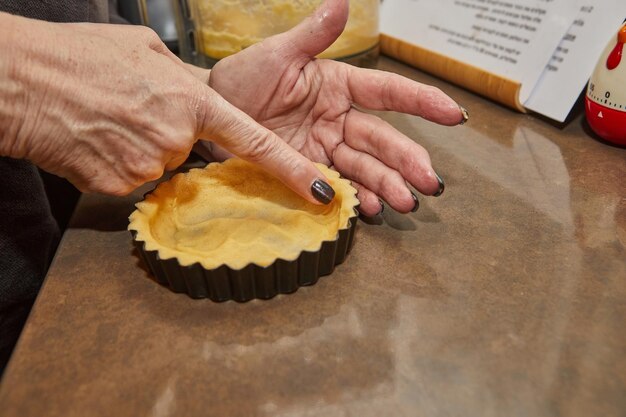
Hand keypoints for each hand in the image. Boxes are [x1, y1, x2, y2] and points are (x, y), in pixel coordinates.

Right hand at [0, 13, 333, 204]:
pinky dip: (122, 161)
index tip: (323, 192)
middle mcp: (177, 139)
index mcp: (192, 101)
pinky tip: (99, 139)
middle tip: (136, 109)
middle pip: (195, 152)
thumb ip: (183, 78)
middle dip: (176, 135)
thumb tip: (196, 93)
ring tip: (112, 119)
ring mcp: (149, 166)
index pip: (255, 142)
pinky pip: (135, 178)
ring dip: (145, 146)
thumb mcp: (144, 51)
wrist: (19, 82)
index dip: (293, 170)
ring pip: (163, 166)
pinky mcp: (120, 188)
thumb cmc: (78, 59)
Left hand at [207, 0, 465, 215]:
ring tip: (407, 201)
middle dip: (408, 160)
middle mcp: (338, 119)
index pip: (387, 92)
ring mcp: (324, 148)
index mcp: (338, 86)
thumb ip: (312, 34)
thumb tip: (342, 1)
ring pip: (364, 167)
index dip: (421, 102)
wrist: (207, 116)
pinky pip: (336, 185)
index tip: (452, 114)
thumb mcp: (276, 54)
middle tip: (431, 182)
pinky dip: (355, 198)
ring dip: (388, 185)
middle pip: (381, 140)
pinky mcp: (308, 171)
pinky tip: (371, 209)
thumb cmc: (241, 80)